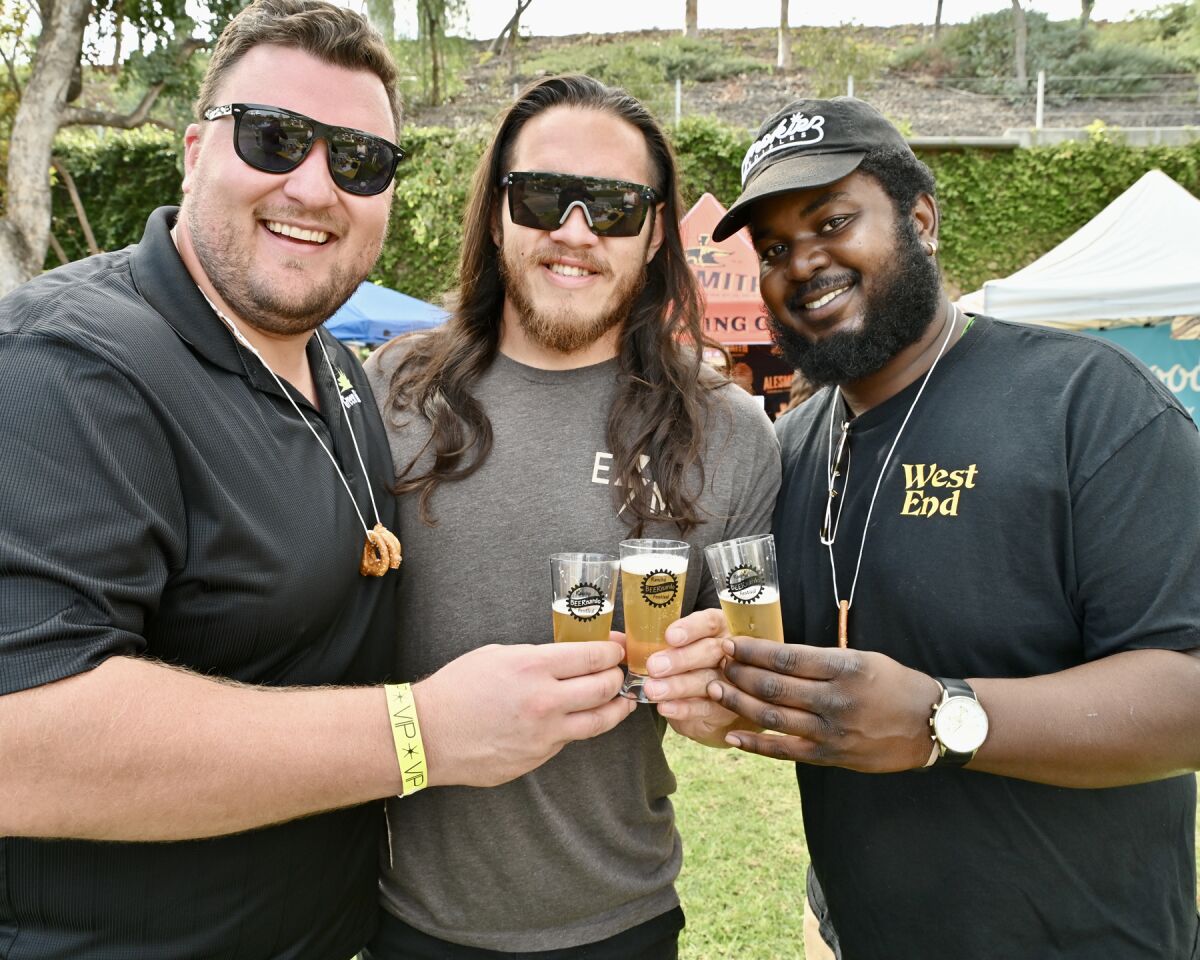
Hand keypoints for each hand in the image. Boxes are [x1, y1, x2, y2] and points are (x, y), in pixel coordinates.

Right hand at [414, 641, 633, 787]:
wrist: (428, 733)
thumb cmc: (458, 687)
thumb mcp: (499, 655)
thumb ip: (539, 657)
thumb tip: (572, 658)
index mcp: (534, 666)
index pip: (593, 656)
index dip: (613, 652)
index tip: (617, 650)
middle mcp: (545, 701)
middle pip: (605, 688)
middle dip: (619, 677)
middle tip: (620, 673)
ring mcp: (544, 734)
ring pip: (598, 721)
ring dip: (616, 708)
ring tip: (623, 701)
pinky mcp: (538, 757)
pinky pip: (569, 740)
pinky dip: (578, 727)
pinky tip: (578, 719)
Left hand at [637, 608, 742, 747]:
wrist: (707, 699)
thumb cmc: (687, 662)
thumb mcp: (675, 647)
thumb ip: (651, 641)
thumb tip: (617, 640)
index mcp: (717, 628)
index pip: (709, 622)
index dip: (691, 628)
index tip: (670, 636)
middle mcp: (729, 652)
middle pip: (710, 651)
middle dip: (681, 659)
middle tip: (654, 666)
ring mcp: (731, 681)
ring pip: (707, 681)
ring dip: (678, 686)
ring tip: (653, 690)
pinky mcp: (725, 708)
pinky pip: (705, 708)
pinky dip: (683, 709)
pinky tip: (665, 707)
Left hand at [708, 638, 940, 771]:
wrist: (931, 724)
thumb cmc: (893, 684)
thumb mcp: (862, 658)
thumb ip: (821, 660)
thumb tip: (772, 654)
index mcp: (845, 668)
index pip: (786, 657)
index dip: (752, 651)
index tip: (730, 644)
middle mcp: (837, 700)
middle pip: (774, 687)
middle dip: (739, 674)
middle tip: (717, 664)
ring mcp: (832, 732)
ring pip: (773, 718)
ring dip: (738, 704)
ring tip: (715, 691)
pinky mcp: (831, 757)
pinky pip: (784, 751)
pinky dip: (755, 745)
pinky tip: (732, 737)